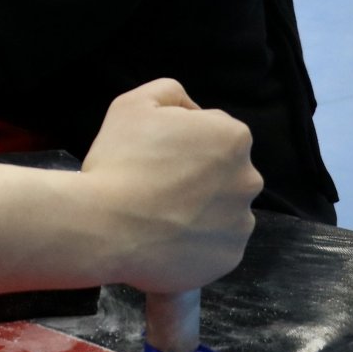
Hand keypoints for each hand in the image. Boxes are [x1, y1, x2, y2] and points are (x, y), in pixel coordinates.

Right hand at [79, 78, 260, 293]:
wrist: (104, 226)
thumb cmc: (120, 160)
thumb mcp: (134, 103)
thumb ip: (170, 93)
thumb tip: (191, 111)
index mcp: (233, 137)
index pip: (213, 130)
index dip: (180, 138)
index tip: (153, 152)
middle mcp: (249, 179)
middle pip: (222, 171)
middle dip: (196, 174)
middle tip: (154, 182)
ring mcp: (242, 223)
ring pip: (220, 209)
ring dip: (198, 208)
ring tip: (156, 214)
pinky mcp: (230, 258)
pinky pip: (214, 244)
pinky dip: (195, 241)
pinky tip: (163, 236)